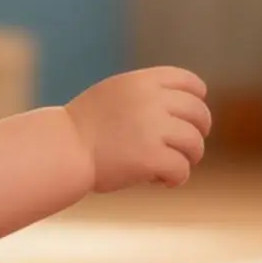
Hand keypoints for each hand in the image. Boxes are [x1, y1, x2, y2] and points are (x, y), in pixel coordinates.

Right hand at [65, 67, 209, 191]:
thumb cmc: (85, 127)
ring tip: (173, 165)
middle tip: (188, 148)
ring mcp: (152, 128)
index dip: (198, 100)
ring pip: (194, 143)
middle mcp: (151, 100)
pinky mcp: (150, 157)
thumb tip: (186, 105)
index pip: (190, 83)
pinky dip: (176, 178)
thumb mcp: (115, 93)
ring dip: (190, 158)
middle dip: (199, 132)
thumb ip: (147, 94)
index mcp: (143, 81)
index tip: (192, 117)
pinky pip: (181, 169)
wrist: (62, 149)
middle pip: (199, 114)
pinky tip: (162, 181)